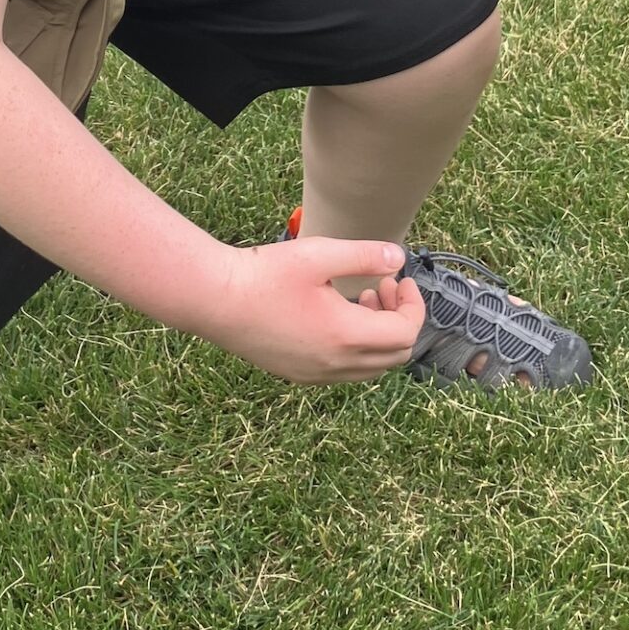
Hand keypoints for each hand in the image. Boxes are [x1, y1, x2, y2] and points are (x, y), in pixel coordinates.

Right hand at [204, 239, 426, 384]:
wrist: (215, 301)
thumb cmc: (264, 275)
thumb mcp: (318, 255)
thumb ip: (364, 256)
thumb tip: (398, 257)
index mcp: (345, 336)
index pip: (405, 333)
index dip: (413, 306)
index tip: (400, 279)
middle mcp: (335, 364)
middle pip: (395, 355)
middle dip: (399, 320)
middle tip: (383, 287)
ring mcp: (317, 374)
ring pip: (371, 367)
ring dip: (378, 335)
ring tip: (360, 299)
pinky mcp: (299, 374)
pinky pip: (346, 371)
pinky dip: (357, 348)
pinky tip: (335, 317)